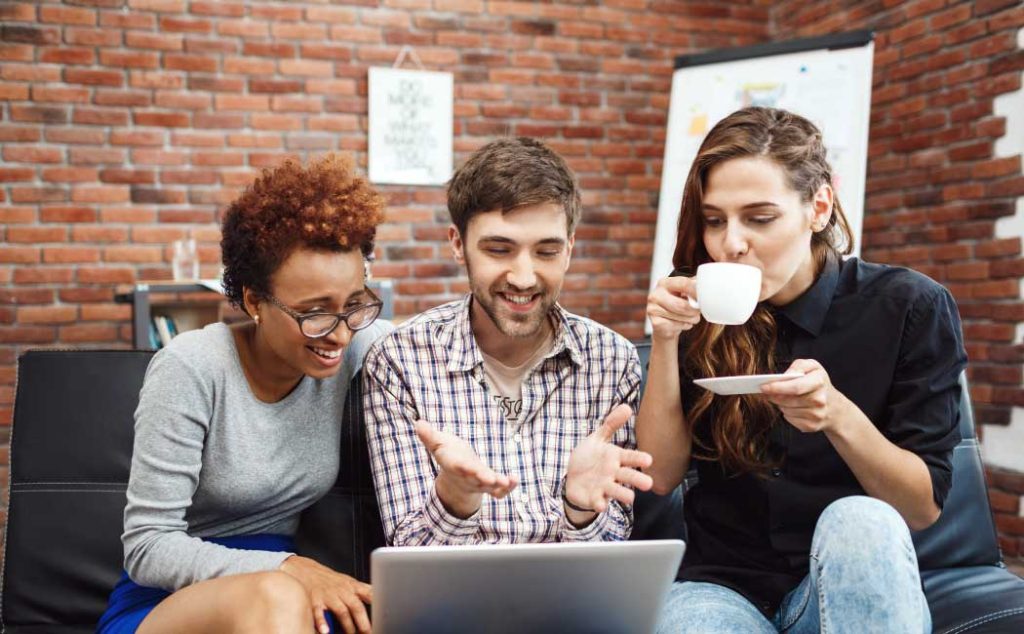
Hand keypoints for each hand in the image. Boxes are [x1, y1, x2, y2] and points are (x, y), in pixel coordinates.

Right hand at [279, 555, 371, 633]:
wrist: (304, 570)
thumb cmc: (329, 579)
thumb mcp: (349, 581)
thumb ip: (364, 590)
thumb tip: (380, 597)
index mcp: (352, 586)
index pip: (370, 594)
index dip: (378, 604)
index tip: (383, 615)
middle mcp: (342, 591)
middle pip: (356, 606)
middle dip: (363, 622)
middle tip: (369, 632)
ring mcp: (328, 596)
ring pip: (342, 611)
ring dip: (348, 626)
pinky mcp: (314, 600)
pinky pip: (318, 613)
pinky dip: (322, 622)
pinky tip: (325, 631)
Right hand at [415, 421, 518, 518]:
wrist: (455, 476)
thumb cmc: (448, 454)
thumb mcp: (437, 443)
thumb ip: (429, 436)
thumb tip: (418, 423)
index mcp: (455, 465)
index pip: (458, 466)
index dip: (464, 467)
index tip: (468, 467)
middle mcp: (467, 476)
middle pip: (475, 479)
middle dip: (483, 478)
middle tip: (493, 479)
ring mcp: (479, 483)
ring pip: (489, 487)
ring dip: (499, 485)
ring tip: (509, 481)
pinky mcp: (490, 486)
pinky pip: (499, 491)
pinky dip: (508, 488)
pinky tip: (515, 480)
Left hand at [564, 404, 653, 522]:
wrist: (573, 479)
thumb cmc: (590, 458)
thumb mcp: (597, 439)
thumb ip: (611, 424)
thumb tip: (627, 407)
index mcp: (615, 458)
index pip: (630, 457)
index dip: (638, 459)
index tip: (648, 460)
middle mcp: (613, 473)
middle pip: (628, 476)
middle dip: (637, 479)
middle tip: (649, 484)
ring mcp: (604, 487)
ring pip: (616, 490)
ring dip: (623, 494)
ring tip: (630, 498)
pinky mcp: (594, 498)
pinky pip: (598, 501)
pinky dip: (599, 503)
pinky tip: (600, 504)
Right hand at [647, 276, 700, 340]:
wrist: (664, 324)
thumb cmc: (676, 305)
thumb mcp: (683, 292)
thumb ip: (692, 286)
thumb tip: (705, 284)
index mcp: (664, 283)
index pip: (684, 283)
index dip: (697, 291)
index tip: (704, 297)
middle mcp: (655, 295)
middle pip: (683, 305)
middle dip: (695, 310)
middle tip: (698, 311)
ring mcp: (653, 309)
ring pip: (682, 316)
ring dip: (692, 319)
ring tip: (691, 317)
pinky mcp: (655, 323)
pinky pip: (677, 326)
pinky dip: (685, 326)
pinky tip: (682, 323)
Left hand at [760, 359, 849, 432]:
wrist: (834, 406)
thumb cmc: (818, 383)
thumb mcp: (812, 366)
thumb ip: (797, 366)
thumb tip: (783, 377)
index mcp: (819, 381)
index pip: (795, 387)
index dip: (777, 387)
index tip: (763, 387)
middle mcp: (820, 400)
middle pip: (788, 400)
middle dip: (774, 396)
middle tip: (766, 392)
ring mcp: (817, 415)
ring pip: (786, 410)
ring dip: (780, 404)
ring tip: (784, 398)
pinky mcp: (812, 426)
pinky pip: (790, 419)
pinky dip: (787, 413)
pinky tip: (793, 408)